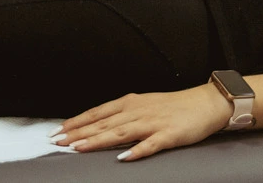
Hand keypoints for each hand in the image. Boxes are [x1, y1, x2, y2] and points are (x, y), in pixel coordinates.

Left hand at [53, 85, 233, 161]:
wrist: (204, 103)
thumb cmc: (172, 106)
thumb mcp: (143, 106)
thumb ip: (122, 116)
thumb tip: (98, 125)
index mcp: (129, 103)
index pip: (96, 113)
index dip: (76, 122)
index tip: (58, 131)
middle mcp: (137, 111)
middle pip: (103, 123)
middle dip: (78, 133)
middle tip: (58, 141)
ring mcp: (152, 123)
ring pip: (119, 133)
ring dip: (97, 140)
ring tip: (79, 148)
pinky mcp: (168, 135)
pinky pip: (150, 145)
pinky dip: (136, 151)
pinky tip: (124, 158)